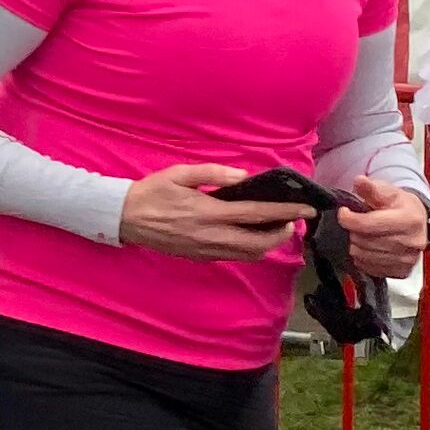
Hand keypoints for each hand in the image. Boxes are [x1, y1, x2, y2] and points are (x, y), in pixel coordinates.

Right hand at [119, 162, 317, 261]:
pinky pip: (234, 256)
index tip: (306, 209)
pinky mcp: (200, 257)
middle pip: (260, 243)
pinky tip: (249, 235)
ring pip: (249, 254)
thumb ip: (213, 173)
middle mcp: (211, 235)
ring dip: (267, 243)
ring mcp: (206, 250)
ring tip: (274, 228)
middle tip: (291, 221)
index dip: (285, 213)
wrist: (124, 218)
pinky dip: (250, 248)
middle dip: (282, 234)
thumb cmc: (152, 192)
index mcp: (209, 212)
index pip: (257, 214)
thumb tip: (243, 176)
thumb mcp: (180, 174)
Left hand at [338, 176, 429, 282]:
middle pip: (365, 241)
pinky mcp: (402, 272)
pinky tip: (367, 247)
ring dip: (356, 245)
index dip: (349, 218)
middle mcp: (412, 242)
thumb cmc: (401, 206)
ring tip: (361, 235)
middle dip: (353, 231)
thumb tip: (359, 181)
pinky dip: (363, 258)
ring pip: (364, 256)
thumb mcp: (388, 192)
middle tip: (355, 224)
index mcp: (410, 220)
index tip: (343, 212)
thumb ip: (371, 189)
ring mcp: (408, 260)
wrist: (417, 221)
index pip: (369, 224)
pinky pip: (370, 268)